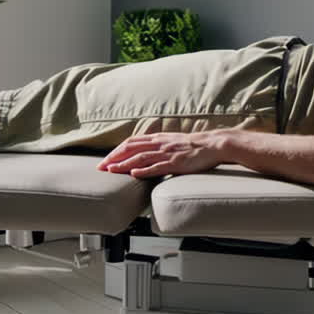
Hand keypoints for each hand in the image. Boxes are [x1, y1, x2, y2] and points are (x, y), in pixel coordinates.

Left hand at [97, 130, 226, 177]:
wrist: (213, 144)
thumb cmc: (194, 146)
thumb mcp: (172, 141)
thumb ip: (158, 145)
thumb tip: (145, 151)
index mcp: (158, 138)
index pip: (131, 142)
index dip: (116, 151)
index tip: (105, 160)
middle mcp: (160, 144)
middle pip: (131, 148)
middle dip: (114, 157)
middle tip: (101, 168)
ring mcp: (167, 153)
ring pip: (141, 157)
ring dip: (124, 164)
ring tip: (111, 171)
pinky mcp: (176, 163)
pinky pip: (157, 166)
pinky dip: (144, 170)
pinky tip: (134, 174)